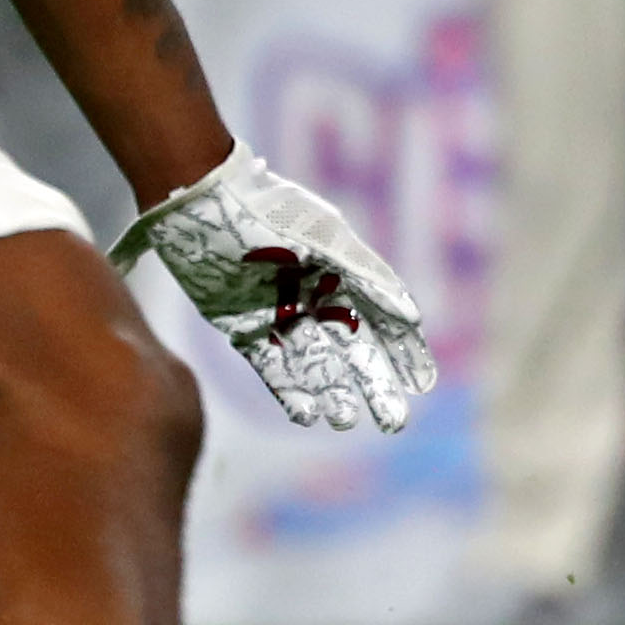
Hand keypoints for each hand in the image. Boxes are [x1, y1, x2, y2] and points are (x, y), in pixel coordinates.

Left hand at [114, 145, 436, 433]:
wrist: (201, 201)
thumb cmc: (268, 212)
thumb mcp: (325, 241)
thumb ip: (368, 278)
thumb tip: (413, 316)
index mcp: (343, 272)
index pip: (384, 319)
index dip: (406, 351)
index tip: (422, 384)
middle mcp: (316, 297)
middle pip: (353, 350)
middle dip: (375, 386)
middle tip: (395, 422)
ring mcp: (280, 314)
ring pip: (315, 364)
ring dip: (333, 393)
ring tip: (346, 421)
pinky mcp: (242, 327)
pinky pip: (272, 366)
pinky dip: (290, 391)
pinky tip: (307, 414)